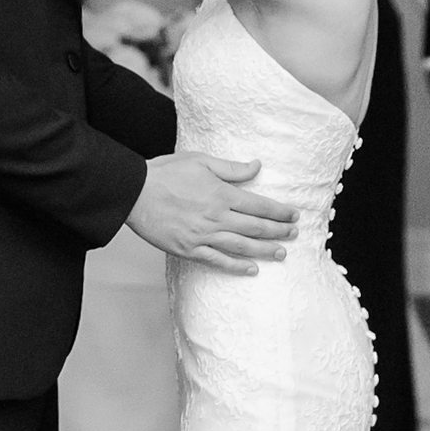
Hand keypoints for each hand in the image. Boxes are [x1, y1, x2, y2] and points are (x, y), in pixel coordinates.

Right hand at [126, 151, 295, 275]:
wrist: (135, 193)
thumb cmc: (165, 173)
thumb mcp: (201, 160)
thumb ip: (231, 168)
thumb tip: (256, 166)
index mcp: (221, 194)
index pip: (259, 205)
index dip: (279, 211)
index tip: (293, 215)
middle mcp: (217, 217)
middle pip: (256, 228)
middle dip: (278, 231)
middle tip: (294, 234)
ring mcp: (203, 236)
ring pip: (242, 247)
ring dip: (264, 251)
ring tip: (281, 254)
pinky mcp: (189, 249)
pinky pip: (218, 261)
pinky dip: (237, 267)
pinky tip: (251, 269)